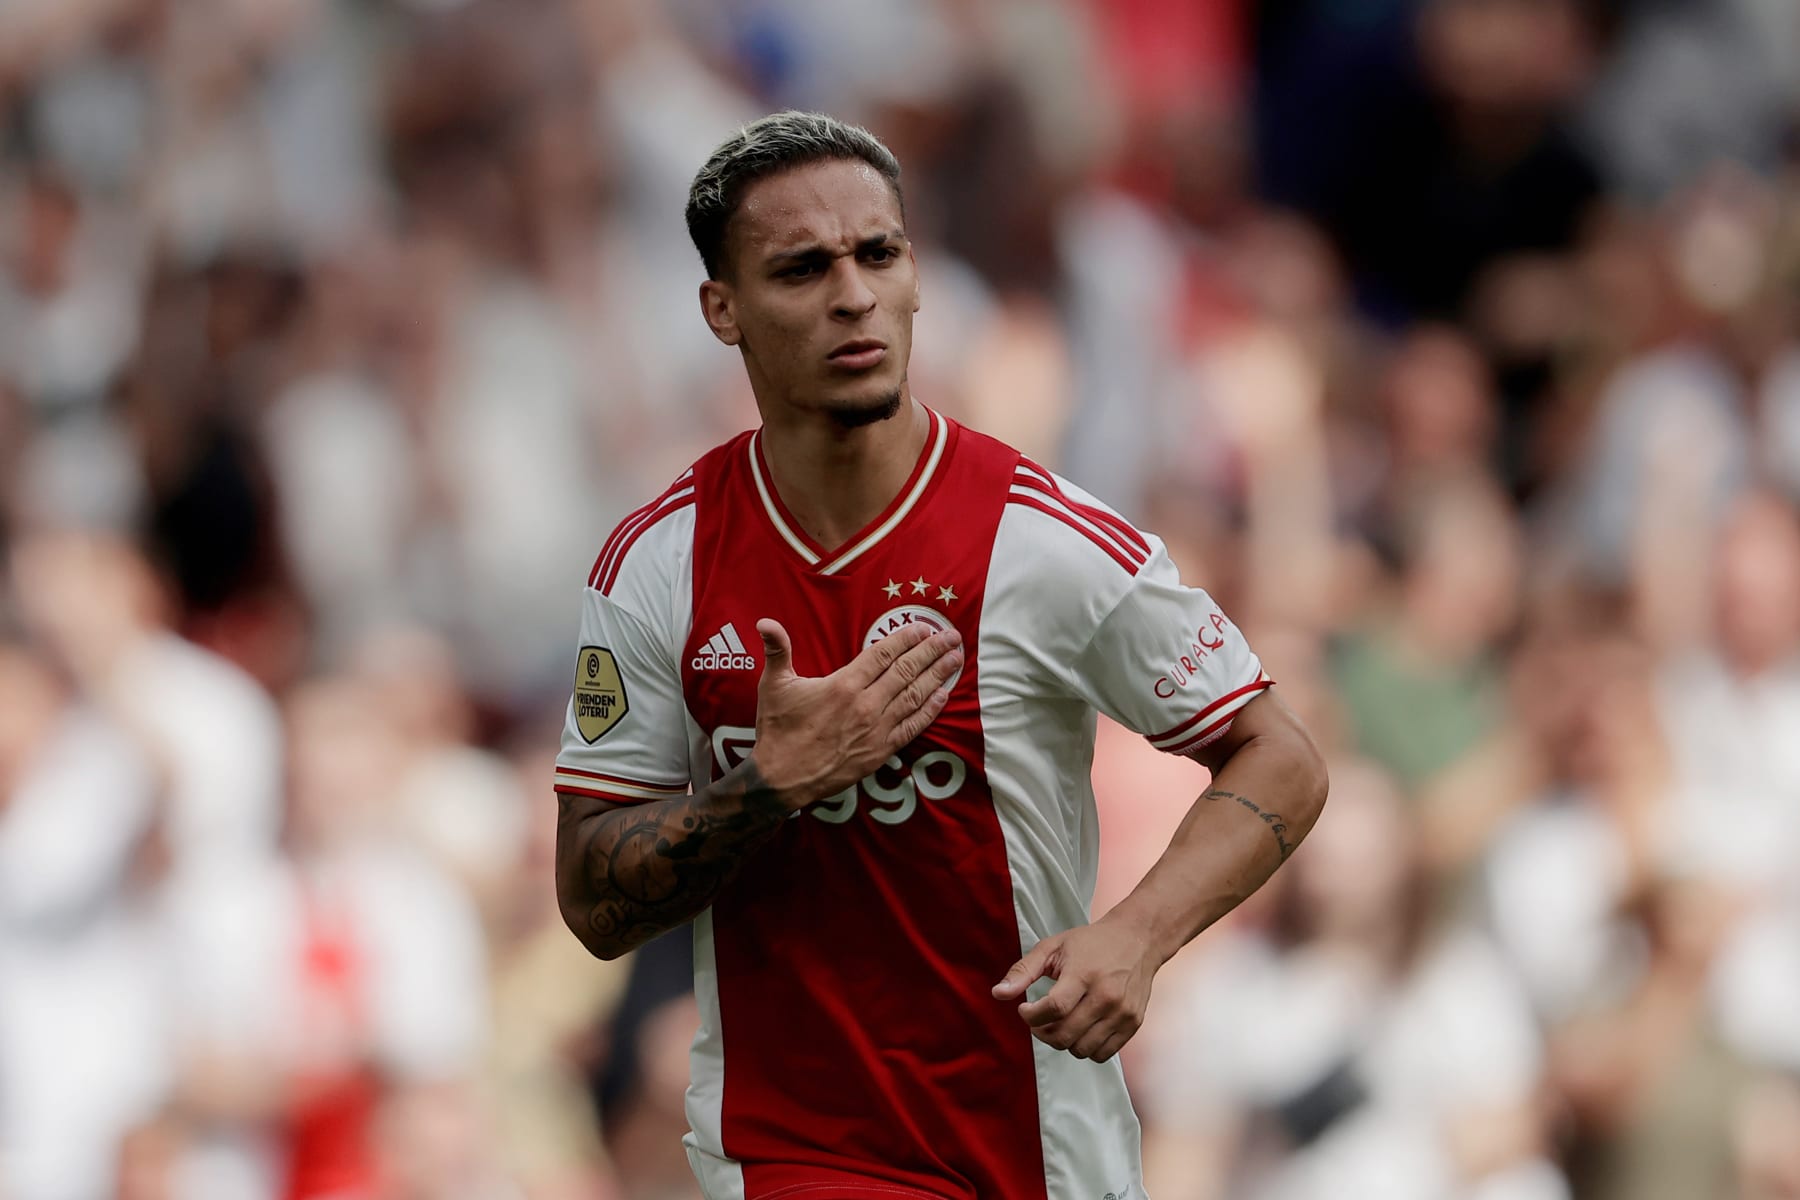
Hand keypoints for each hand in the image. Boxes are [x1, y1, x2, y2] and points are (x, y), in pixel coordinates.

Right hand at [749, 618, 961, 810]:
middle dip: (931, 652)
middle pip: (906, 671)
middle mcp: (865, 705)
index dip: (905, 638)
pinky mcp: (880, 751)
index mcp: (843, 685)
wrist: (781, 779)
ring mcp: (876, 730)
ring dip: (938, 676)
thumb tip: (765, 622)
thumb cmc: (777, 730)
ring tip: (956, 659)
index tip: (923, 627)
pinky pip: (912, 727)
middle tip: (951, 637)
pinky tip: (943, 696)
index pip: (883, 654)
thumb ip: (777, 650)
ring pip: (914, 696)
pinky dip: (929, 710)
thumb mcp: (774, 686)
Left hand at [992, 917, 1157, 1062]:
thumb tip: (998, 994)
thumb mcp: (1053, 947)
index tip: (1025, 1010)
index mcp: (1084, 974)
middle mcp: (1106, 996)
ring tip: (1060, 1023)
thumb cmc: (1091, 943)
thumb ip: (1023, 970)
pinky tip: (1080, 1029)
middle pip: (1065, 1035)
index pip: (1053, 1009)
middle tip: (1038, 1020)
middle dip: (1042, 1032)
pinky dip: (1085, 1048)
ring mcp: (1122, 1013)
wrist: (1138, 939)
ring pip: (1081, 1049)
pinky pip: (1102, 1054)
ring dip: (1063, 1042)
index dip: (1031, 1017)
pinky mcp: (1133, 1024)